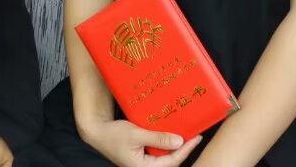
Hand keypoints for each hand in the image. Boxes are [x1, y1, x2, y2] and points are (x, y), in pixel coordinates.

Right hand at [76, 116, 200, 166]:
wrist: (98, 132)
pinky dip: (165, 143)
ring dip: (175, 145)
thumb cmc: (113, 135)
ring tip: (186, 133)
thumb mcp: (136, 134)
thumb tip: (179, 142)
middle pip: (171, 160)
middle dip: (184, 148)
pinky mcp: (142, 156)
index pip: (172, 160)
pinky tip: (171, 133)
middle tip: (195, 134)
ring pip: (165, 156)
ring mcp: (144, 162)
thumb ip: (157, 139)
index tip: (197, 137)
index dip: (186, 149)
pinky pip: (158, 152)